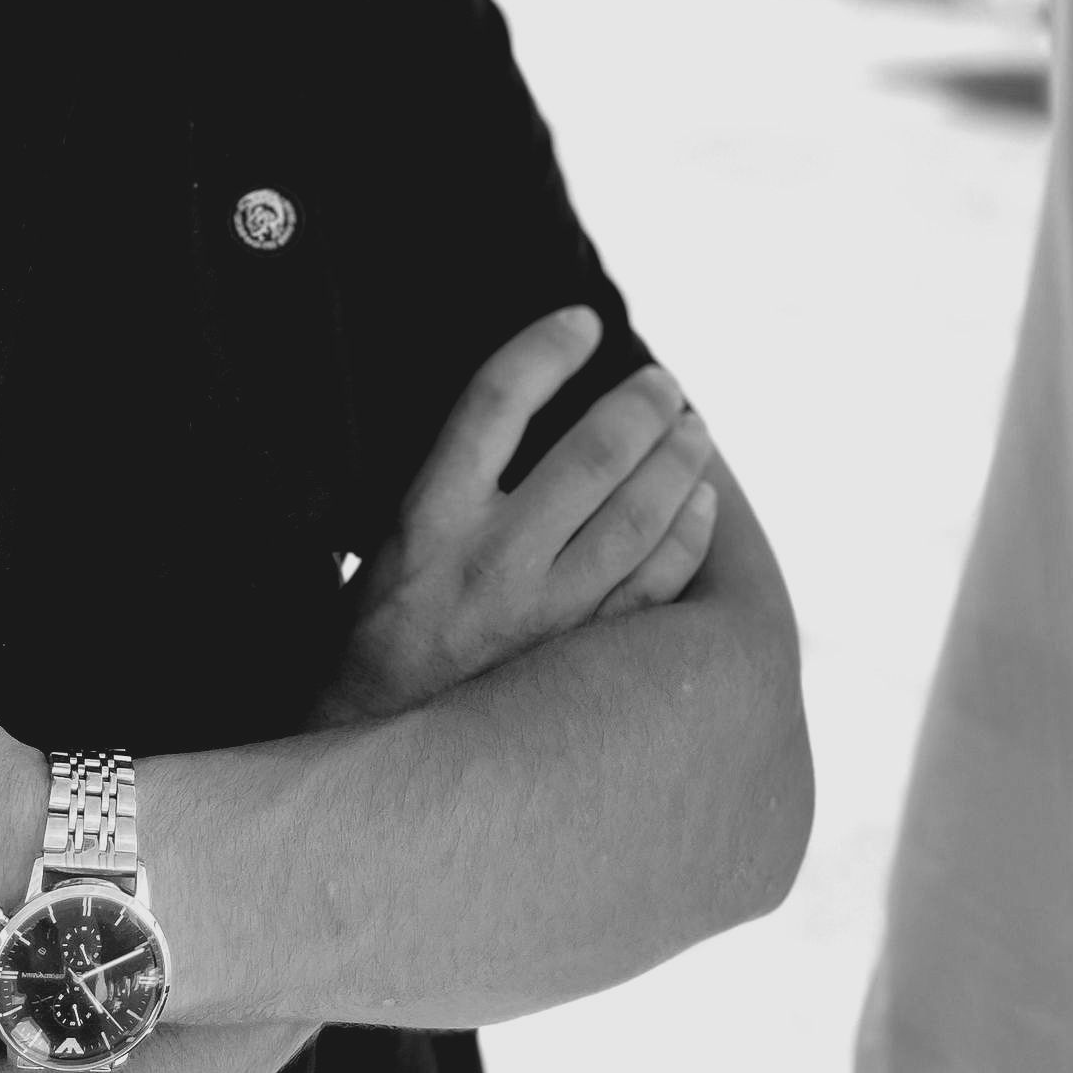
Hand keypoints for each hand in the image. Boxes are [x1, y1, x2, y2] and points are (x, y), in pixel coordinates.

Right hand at [319, 308, 719, 722]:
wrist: (371, 751)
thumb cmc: (383, 628)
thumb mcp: (393, 537)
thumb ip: (456, 478)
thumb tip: (533, 400)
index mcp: (428, 517)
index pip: (494, 402)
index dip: (545, 349)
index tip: (582, 320)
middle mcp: (489, 562)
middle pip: (591, 455)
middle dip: (641, 405)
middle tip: (663, 383)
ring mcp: (543, 618)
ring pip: (638, 517)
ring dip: (680, 462)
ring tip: (694, 431)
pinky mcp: (582, 666)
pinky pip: (656, 588)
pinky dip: (688, 537)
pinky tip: (701, 506)